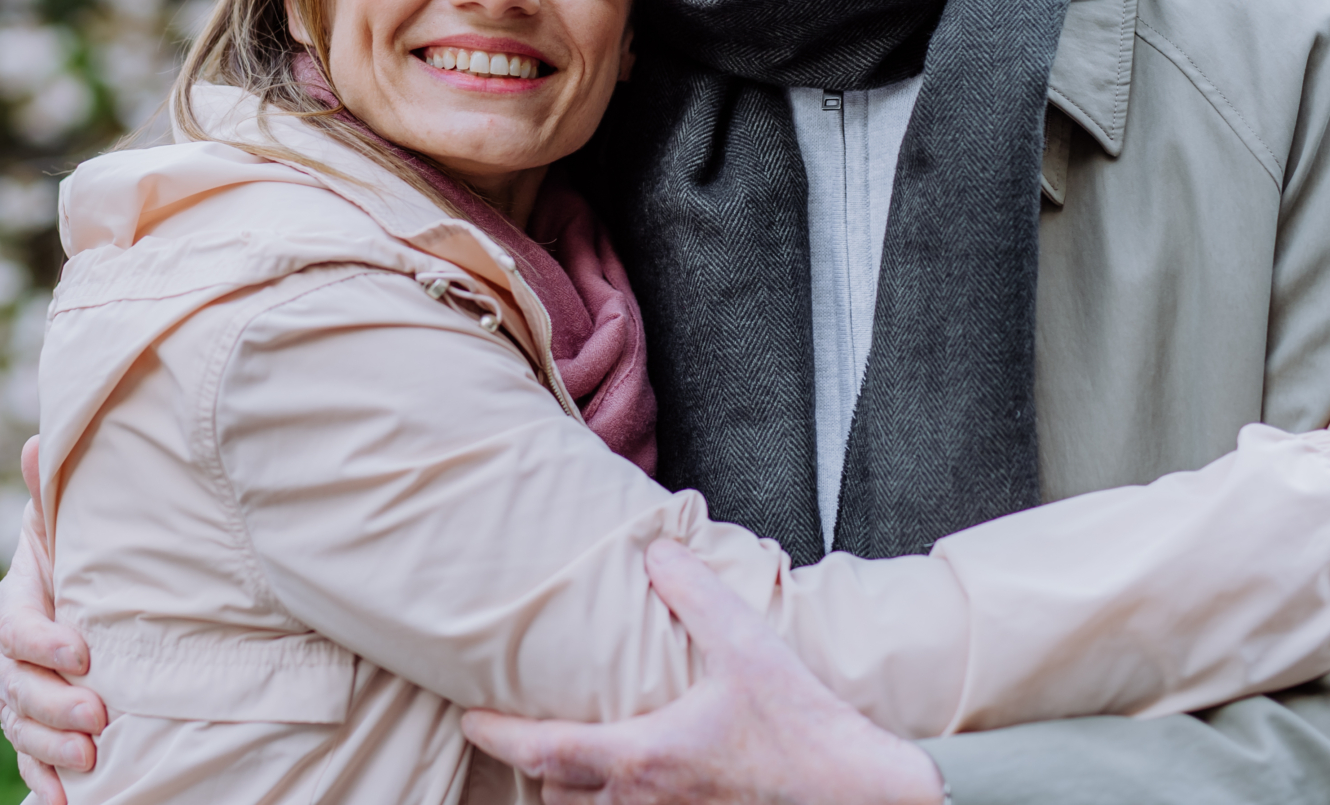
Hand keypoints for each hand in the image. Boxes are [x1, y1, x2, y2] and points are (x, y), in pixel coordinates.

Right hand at [0, 436, 107, 799]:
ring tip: (93, 756)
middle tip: (98, 715)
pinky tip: (69, 797)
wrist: (77, 600)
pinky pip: (28, 758)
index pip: (16, 626)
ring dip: (53, 746)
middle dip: (54, 703)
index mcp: (12, 603)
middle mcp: (5, 654)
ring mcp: (14, 695)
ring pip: (21, 726)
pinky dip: (46, 780)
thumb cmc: (76, 558)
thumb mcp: (64, 526)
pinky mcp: (29, 729)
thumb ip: (49, 493)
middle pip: (17, 686)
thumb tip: (36, 439)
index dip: (45, 642)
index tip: (84, 651)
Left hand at [461, 540, 944, 804]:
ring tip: (565, 755)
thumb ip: (694, 592)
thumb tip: (657, 550)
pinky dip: (616, 798)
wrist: (860, 793)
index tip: (469, 719)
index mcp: (644, 757)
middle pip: (560, 793)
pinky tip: (635, 773)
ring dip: (574, 788)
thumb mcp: (746, 644)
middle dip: (534, 766)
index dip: (500, 735)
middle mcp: (648, 800)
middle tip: (513, 732)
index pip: (547, 751)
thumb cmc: (803, 728)